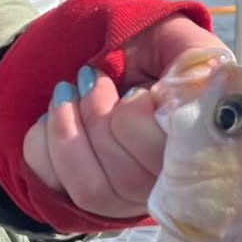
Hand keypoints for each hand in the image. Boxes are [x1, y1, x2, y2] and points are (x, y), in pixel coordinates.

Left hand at [22, 14, 233, 218]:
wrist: (102, 55)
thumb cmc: (147, 51)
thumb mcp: (176, 40)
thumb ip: (195, 60)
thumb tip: (199, 86)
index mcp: (195, 149)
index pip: (175, 160)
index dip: (140, 116)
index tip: (136, 87)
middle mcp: (161, 185)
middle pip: (129, 178)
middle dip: (98, 113)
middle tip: (92, 75)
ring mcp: (122, 199)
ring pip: (91, 190)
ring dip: (67, 128)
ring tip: (66, 91)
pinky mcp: (80, 201)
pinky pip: (52, 185)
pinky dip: (42, 142)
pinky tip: (54, 116)